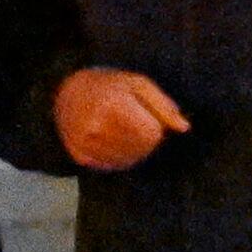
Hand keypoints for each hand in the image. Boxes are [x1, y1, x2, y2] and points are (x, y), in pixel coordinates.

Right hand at [53, 67, 190, 170]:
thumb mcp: (138, 85)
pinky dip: (118, 157)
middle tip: (134, 123)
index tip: (146, 116)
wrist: (67, 93)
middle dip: (145, 139)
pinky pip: (112, 166)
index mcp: (112, 105)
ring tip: (123, 130)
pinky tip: (112, 140)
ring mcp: (85, 144)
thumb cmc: (109, 86)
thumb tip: (184, 128)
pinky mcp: (79, 157)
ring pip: (128, 160)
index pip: (152, 134)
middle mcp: (95, 126)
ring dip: (133, 149)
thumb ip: (162, 106)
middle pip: (141, 149)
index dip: (155, 126)